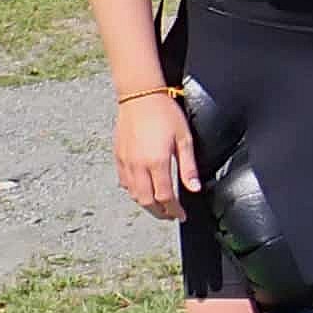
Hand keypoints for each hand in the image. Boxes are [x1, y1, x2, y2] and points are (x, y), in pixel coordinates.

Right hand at [115, 92, 198, 220]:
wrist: (140, 97)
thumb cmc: (165, 114)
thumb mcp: (184, 139)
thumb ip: (188, 167)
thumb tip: (195, 188)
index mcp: (157, 162)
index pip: (165, 197)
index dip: (174, 210)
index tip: (182, 215)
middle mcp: (138, 166)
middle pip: (147, 201)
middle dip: (159, 213)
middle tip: (171, 215)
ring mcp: (125, 163)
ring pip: (134, 194)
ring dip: (146, 204)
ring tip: (159, 206)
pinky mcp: (118, 157)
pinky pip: (124, 183)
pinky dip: (134, 192)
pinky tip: (143, 190)